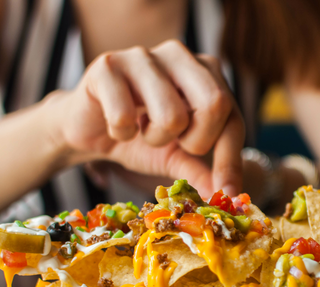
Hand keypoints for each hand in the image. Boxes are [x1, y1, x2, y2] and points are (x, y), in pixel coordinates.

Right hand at [47, 39, 243, 197]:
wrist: (87, 128)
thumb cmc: (139, 135)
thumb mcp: (177, 156)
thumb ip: (204, 171)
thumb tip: (231, 199)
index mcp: (205, 70)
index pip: (232, 115)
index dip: (231, 159)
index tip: (229, 194)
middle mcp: (179, 55)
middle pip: (215, 103)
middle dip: (197, 141)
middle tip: (176, 145)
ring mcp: (143, 56)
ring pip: (172, 115)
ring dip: (155, 138)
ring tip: (142, 130)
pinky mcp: (108, 65)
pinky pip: (126, 117)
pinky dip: (122, 134)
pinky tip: (117, 125)